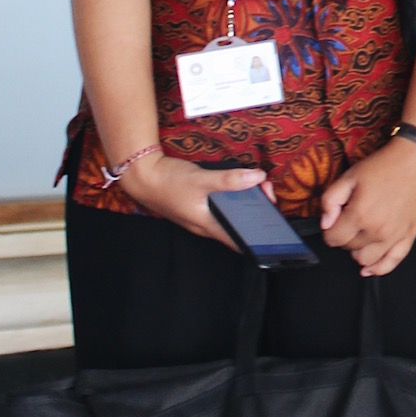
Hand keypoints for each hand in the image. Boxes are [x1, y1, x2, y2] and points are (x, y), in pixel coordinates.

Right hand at [122, 150, 267, 245]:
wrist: (141, 176)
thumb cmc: (168, 182)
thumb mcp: (202, 179)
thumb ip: (230, 180)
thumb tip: (258, 178)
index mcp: (209, 226)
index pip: (240, 241)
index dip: (260, 234)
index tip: (274, 219)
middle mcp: (206, 225)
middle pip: (238, 224)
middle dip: (257, 210)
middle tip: (265, 189)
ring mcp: (201, 216)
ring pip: (230, 214)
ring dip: (245, 201)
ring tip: (258, 185)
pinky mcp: (198, 205)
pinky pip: (221, 206)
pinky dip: (233, 196)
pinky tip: (239, 184)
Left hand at [320, 139, 415, 277]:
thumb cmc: (383, 166)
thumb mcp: (349, 176)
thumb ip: (331, 200)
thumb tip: (325, 223)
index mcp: (360, 214)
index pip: (333, 239)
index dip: (329, 231)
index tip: (334, 222)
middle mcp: (377, 230)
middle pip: (349, 248)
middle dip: (344, 237)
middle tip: (350, 221)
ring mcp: (394, 236)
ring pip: (366, 260)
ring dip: (358, 252)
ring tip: (360, 236)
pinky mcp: (409, 237)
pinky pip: (392, 262)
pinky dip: (379, 268)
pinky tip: (370, 268)